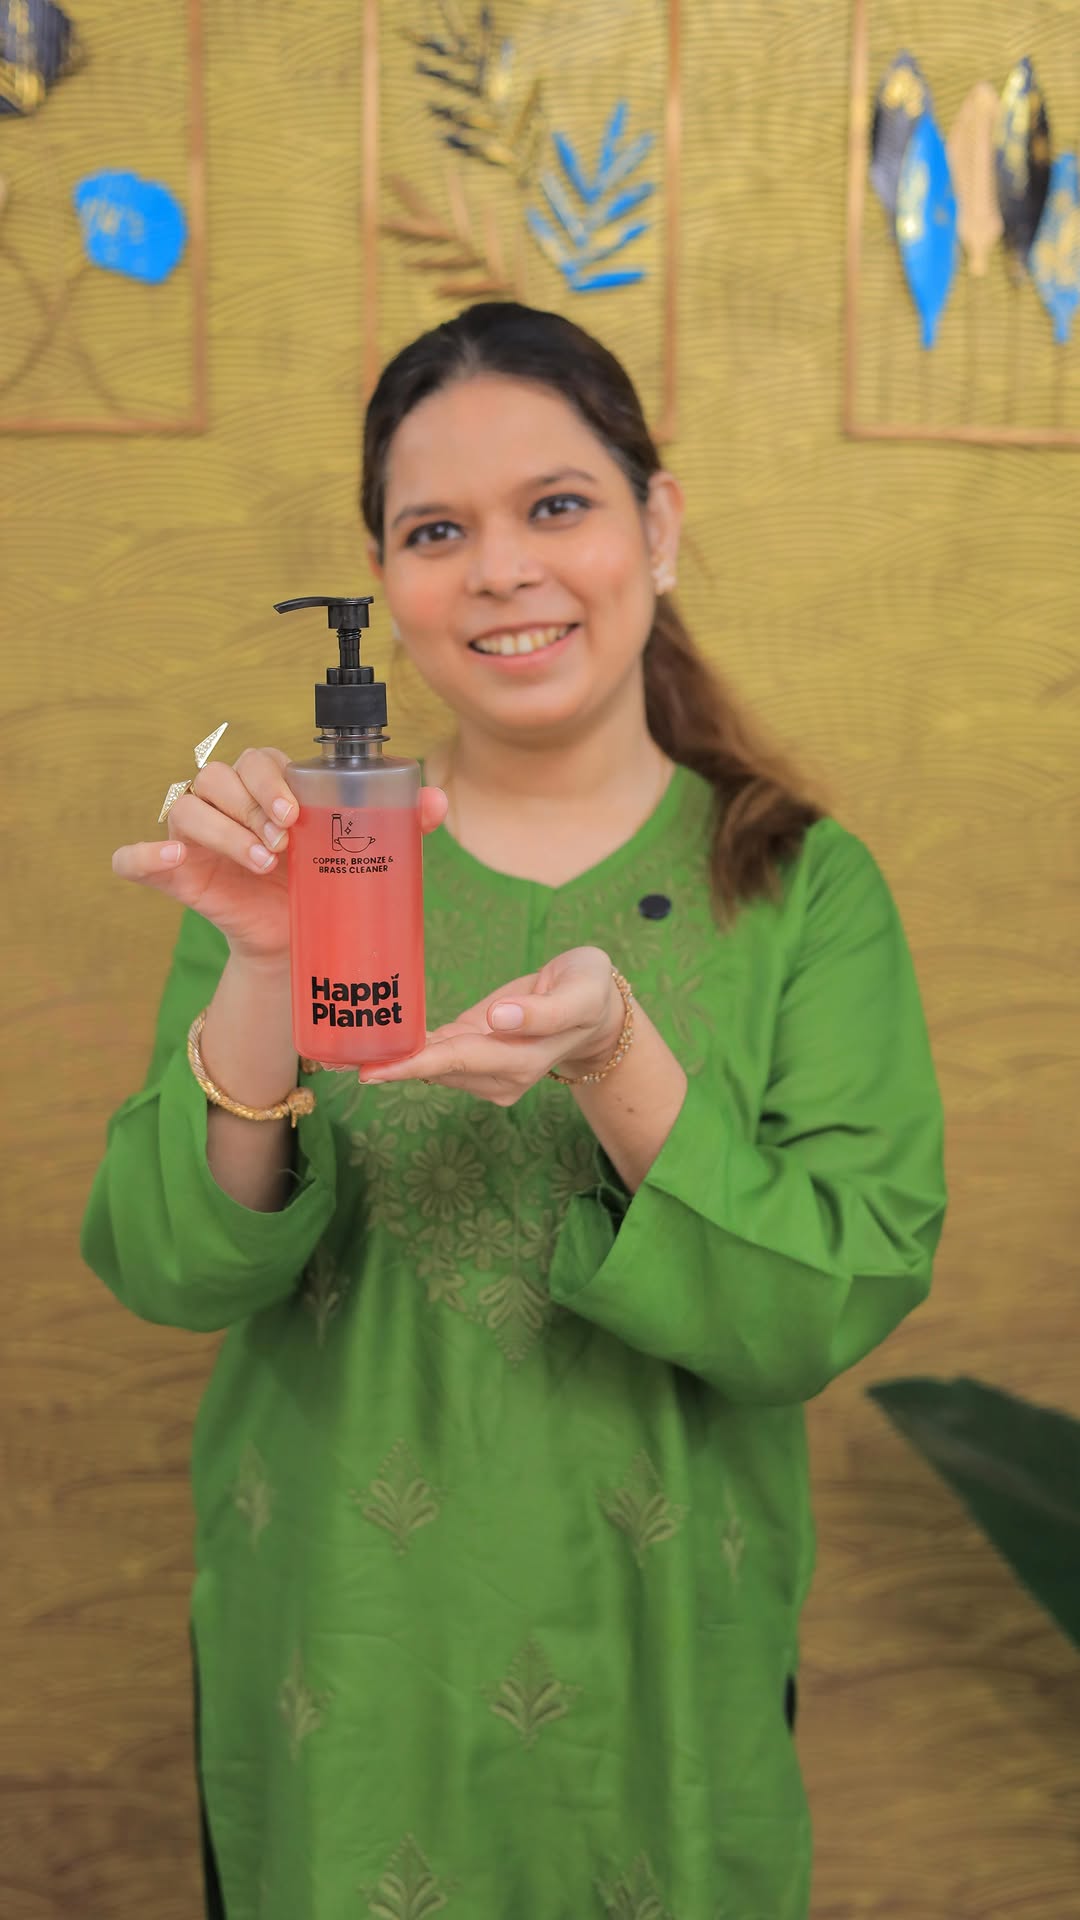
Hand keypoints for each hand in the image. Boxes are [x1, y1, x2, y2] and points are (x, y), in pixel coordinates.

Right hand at [111, 747, 447, 967]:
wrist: (300, 942)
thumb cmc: (324, 884)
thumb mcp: (359, 853)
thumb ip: (396, 824)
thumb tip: (435, 802)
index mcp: (265, 786)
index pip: (258, 759)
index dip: (272, 778)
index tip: (297, 813)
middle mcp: (224, 802)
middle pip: (218, 775)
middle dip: (250, 803)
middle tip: (284, 841)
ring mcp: (192, 837)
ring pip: (185, 807)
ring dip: (220, 830)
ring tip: (261, 862)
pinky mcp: (171, 873)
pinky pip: (134, 857)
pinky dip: (141, 855)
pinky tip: (167, 859)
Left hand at [358, 945, 623, 1105]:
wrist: (599, 1009)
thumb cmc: (589, 992)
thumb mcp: (580, 993)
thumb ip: (542, 1011)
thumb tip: (497, 1020)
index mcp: (520, 1059)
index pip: (457, 1062)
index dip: (413, 1066)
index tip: (371, 1072)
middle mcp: (498, 1074)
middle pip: (435, 1069)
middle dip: (386, 1065)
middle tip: (328, 1059)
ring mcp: (487, 1070)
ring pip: (431, 1065)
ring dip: (389, 1059)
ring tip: (335, 1049)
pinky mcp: (477, 1054)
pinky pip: (437, 1054)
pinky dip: (407, 1050)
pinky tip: (371, 1045)